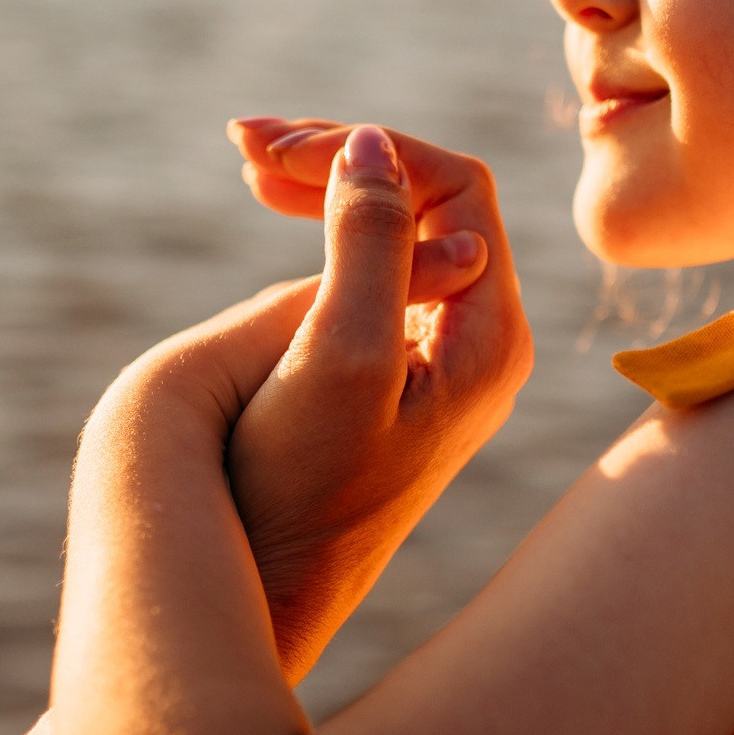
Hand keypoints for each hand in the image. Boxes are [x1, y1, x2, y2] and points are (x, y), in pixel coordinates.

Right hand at [222, 120, 532, 678]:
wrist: (273, 590)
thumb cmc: (302, 490)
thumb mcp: (339, 358)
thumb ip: (370, 246)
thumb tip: (377, 144)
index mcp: (488, 339)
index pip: (455, 188)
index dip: (367, 151)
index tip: (272, 155)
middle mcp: (483, 343)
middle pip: (433, 201)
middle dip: (343, 158)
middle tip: (245, 144)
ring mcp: (446, 358)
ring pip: (403, 230)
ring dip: (330, 187)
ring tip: (247, 164)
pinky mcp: (403, 372)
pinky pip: (380, 269)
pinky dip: (328, 229)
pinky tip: (274, 210)